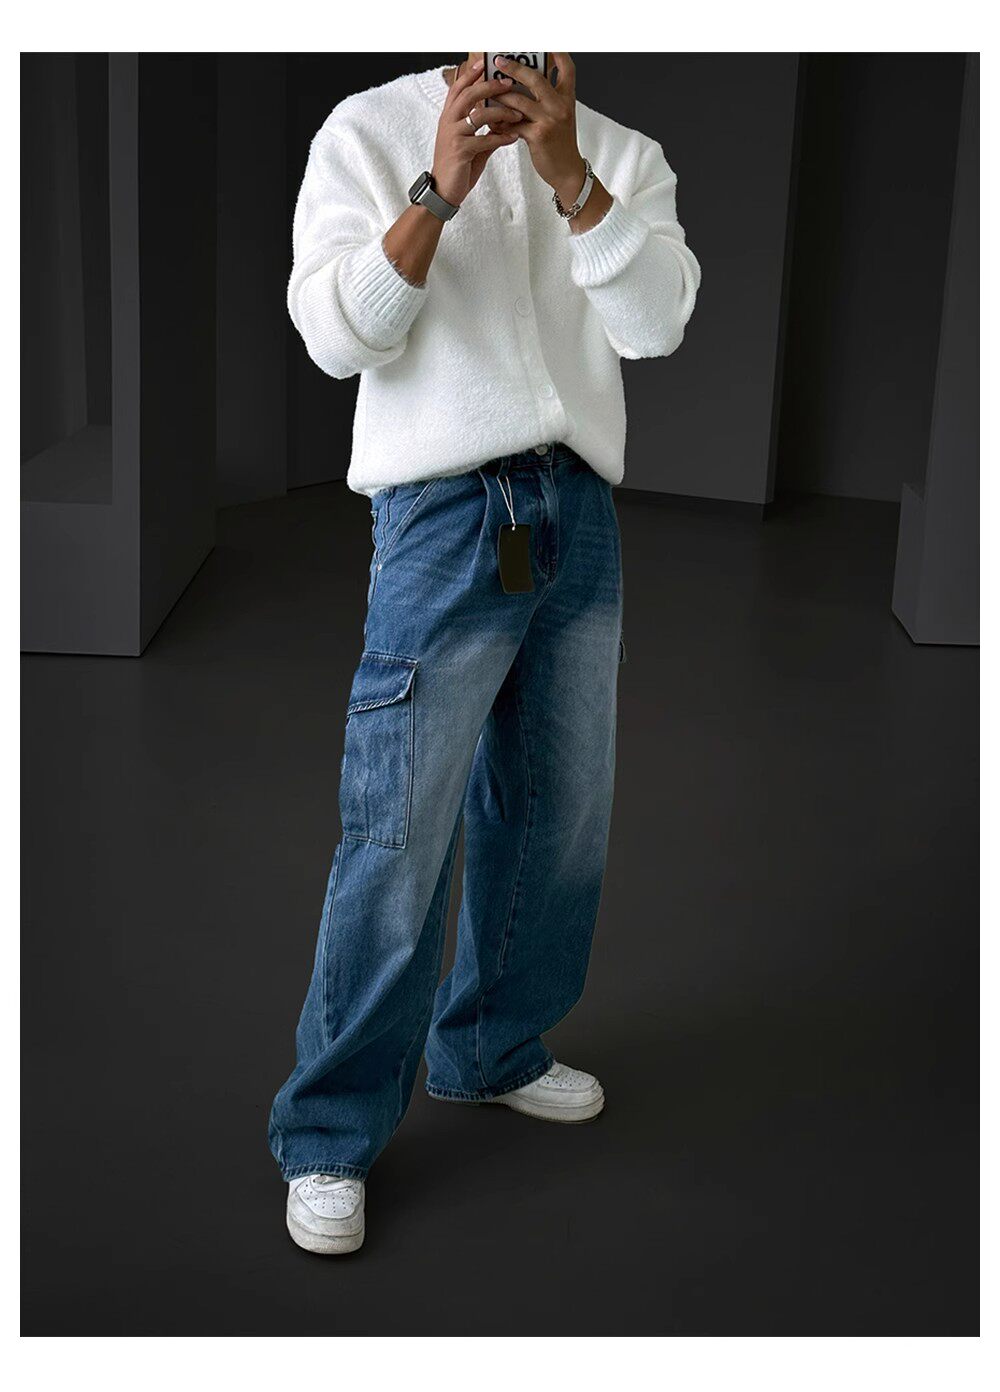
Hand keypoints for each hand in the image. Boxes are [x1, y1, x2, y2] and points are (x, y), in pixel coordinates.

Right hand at [430, 58, 523, 206]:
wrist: (443, 191)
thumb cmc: (457, 166)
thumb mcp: (470, 144)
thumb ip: (484, 130)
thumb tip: (503, 120)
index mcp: (449, 117)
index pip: (458, 88)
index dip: (471, 74)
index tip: (485, 63)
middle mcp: (448, 122)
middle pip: (469, 95)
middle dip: (490, 86)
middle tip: (508, 84)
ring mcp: (453, 136)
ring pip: (479, 115)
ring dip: (501, 112)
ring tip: (518, 114)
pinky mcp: (460, 151)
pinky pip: (485, 140)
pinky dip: (502, 138)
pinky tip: (514, 137)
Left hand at [492, 52, 585, 206]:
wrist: (567, 171)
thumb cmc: (560, 143)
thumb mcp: (560, 117)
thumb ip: (547, 99)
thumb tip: (521, 84)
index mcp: (567, 98)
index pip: (566, 68)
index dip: (557, 52)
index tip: (544, 43)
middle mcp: (560, 105)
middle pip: (535, 78)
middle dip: (514, 67)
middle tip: (498, 61)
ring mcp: (550, 120)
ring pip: (518, 101)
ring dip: (500, 97)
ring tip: (488, 94)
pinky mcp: (538, 136)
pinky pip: (513, 124)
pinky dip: (501, 123)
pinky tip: (493, 123)